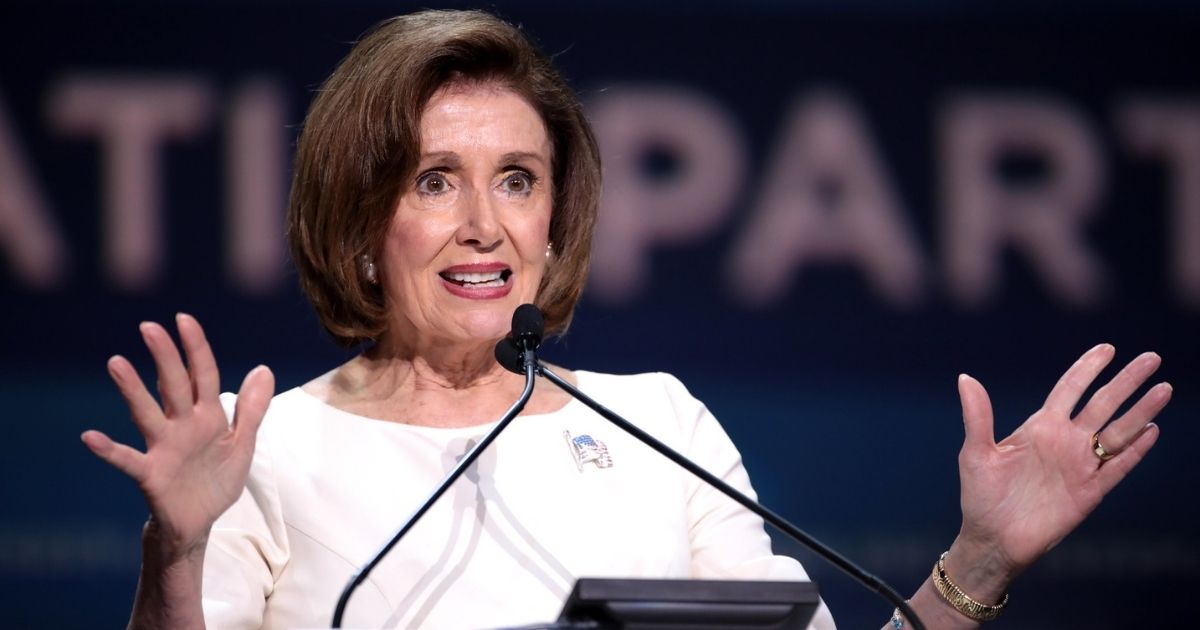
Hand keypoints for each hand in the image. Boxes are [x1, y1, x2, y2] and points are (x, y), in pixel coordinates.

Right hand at [81, 314, 274, 554]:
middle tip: (149, 327)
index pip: (202, 375)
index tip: (183, 319)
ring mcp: (164, 448)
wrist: (200, 523)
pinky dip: (109, 449)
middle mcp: (182, 426)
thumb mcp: (242, 443)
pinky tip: (90, 436)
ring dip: (132, 390)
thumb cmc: (217, 479)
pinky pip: (128, 459)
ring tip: (116, 363)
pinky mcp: (151, 474)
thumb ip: (252, 408)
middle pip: (173, 386)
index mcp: (208, 416)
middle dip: (165, 357)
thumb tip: (264, 369)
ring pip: (147, 413)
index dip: (196, 348)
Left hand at [947, 344, 1170, 598]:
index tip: (1108, 348)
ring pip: (1118, 432)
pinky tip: (1152, 430)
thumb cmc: (980, 496)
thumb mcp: (975, 453)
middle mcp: (1065, 441)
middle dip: (1126, 381)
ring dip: (1141, 411)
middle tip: (1151, 358)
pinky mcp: (1090, 492)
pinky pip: (1118, 467)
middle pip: (1103, 404)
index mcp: (1039, 427)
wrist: (993, 540)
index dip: (1088, 368)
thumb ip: (978, 417)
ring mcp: (1080, 466)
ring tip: (1163, 389)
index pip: (1070, 389)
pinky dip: (1136, 450)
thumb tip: (965, 378)